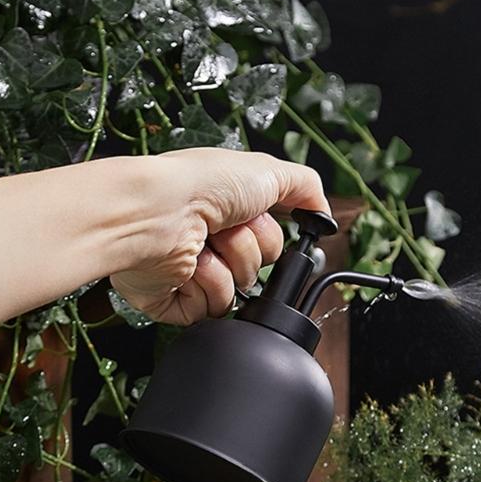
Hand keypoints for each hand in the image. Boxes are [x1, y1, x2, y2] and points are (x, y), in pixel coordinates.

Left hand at [110, 148, 328, 324]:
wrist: (157, 212)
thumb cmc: (200, 185)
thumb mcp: (268, 171)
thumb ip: (305, 187)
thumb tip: (323, 212)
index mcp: (228, 215)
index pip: (271, 243)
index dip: (268, 235)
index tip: (255, 220)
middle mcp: (210, 242)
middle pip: (259, 268)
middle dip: (248, 248)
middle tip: (225, 228)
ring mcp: (192, 272)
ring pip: (238, 291)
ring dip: (226, 265)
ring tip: (203, 245)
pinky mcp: (174, 300)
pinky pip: (212, 310)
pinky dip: (206, 287)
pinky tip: (190, 265)